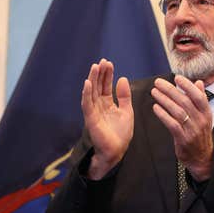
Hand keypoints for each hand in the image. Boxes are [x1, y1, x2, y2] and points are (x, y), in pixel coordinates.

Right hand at [80, 59, 132, 179]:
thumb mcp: (126, 111)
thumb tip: (122, 78)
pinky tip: (87, 83)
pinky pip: (87, 104)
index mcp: (107, 104)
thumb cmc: (121, 134)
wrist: (116, 151)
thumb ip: (124, 96)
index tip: (109, 63)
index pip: (106, 86)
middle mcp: (99, 106)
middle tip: (103, 61)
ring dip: (92, 79)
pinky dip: (86, 93)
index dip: (107, 75)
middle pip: (98, 86)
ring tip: (95, 67)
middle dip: (100, 74)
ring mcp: (93, 112)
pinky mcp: (90, 119)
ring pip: (91, 92)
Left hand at [151, 75, 212, 181]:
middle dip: (170, 90)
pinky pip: (172, 124)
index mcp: (206, 113)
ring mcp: (192, 130)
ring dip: (164, 100)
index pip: (198, 96)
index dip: (188, 86)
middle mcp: (200, 120)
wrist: (202, 158)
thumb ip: (200, 99)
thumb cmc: (200, 135)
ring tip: (154, 92)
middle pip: (185, 101)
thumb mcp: (204, 116)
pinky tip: (156, 108)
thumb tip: (198, 82)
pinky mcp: (183, 139)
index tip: (177, 78)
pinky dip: (163, 115)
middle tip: (158, 83)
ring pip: (177, 111)